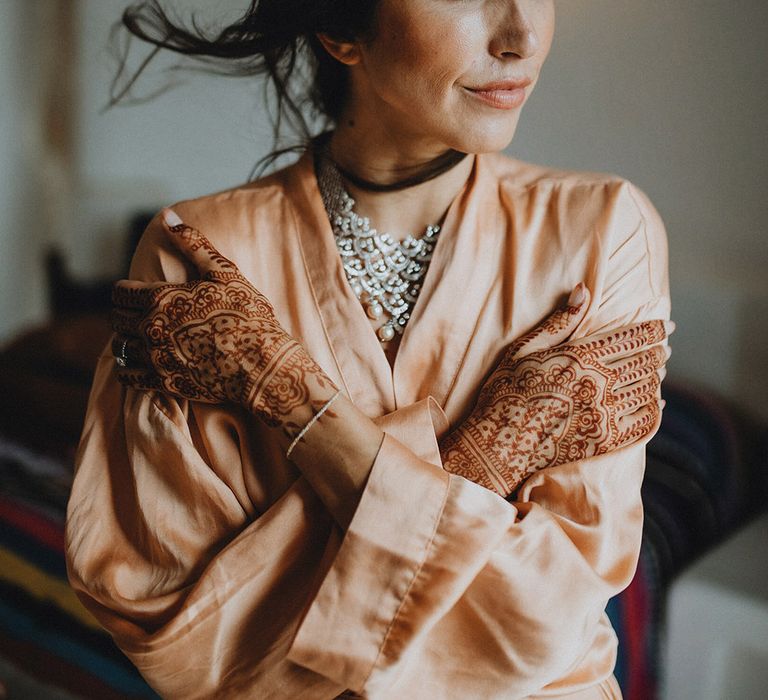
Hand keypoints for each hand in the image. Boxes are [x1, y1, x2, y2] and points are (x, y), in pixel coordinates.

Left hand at [111, 210, 337, 434]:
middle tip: (137, 314)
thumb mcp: (223, 272)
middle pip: (117, 319)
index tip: (133, 292)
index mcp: (161, 299)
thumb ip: (193, 243)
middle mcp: (151, 329)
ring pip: (121, 348)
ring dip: (125, 340)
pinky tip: (139, 364)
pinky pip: (130, 377)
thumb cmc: (247, 315)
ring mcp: (156, 358)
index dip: (125, 290)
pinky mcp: (165, 383)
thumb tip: (168, 216)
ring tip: (138, 338)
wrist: (262, 364)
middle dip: (124, 314)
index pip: (121, 293)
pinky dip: (129, 369)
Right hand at [440, 284, 672, 496]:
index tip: (667, 326)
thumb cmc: (505, 392)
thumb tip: (584, 290)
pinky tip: (655, 405)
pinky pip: (643, 424)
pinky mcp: (604, 441)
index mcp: (580, 357)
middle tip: (664, 349)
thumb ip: (559, 322)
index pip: (632, 338)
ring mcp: (603, 415)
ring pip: (648, 391)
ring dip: (657, 379)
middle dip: (659, 352)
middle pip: (646, 363)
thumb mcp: (523, 350)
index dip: (655, 330)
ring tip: (658, 372)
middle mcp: (598, 384)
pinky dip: (654, 411)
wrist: (496, 447)